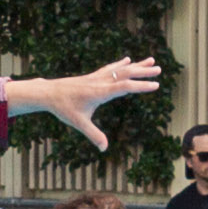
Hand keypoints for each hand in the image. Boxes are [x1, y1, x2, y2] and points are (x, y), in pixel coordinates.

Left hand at [32, 55, 164, 144]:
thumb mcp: (79, 123)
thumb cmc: (63, 109)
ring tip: (151, 60)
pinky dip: (121, 64)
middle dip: (143, 71)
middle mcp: (100, 82)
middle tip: (159, 69)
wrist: (48, 93)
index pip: (125, 87)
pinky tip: (128, 60)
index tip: (156, 84)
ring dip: (137, 65)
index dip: (141, 86)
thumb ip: (93, 135)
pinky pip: (110, 68)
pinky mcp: (92, 76)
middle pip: (126, 74)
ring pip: (120, 68)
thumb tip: (104, 148)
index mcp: (100, 92)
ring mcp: (97, 77)